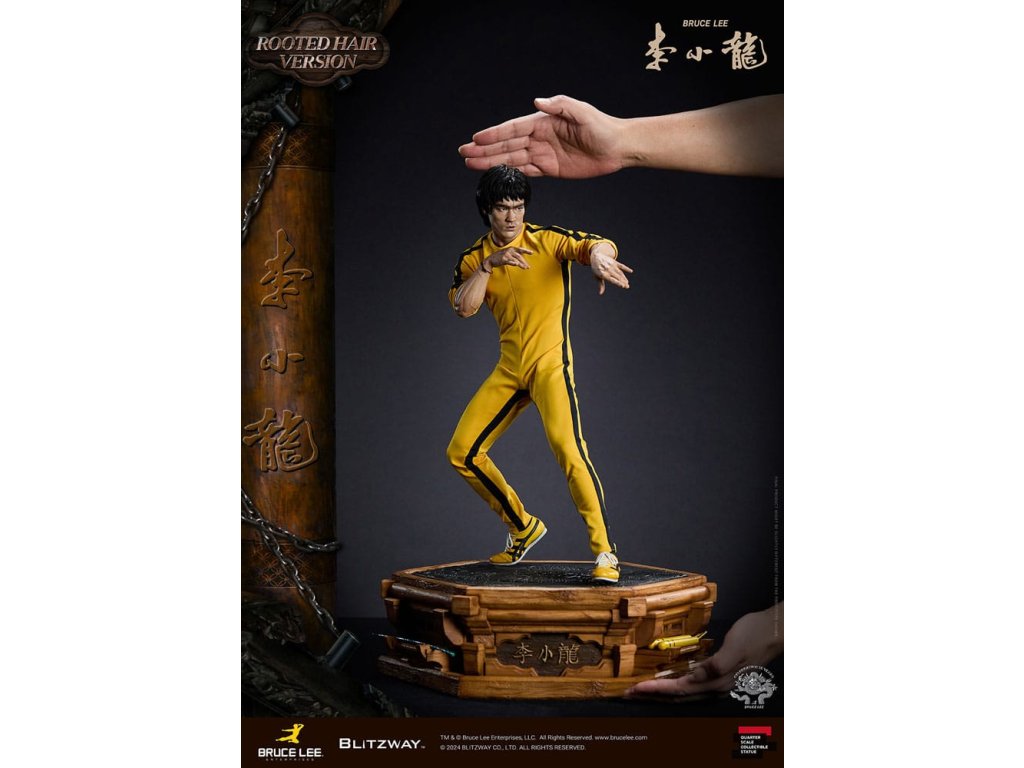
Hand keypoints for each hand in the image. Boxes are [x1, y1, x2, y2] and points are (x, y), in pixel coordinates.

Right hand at [459, 95, 624, 178]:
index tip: (475, 138)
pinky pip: (526, 172)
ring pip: (512, 159)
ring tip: (471, 164)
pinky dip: (510, 173)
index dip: (493, 134)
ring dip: (491, 162)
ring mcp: (543, 154)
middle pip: (506, 145)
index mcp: (543, 122)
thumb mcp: (582, 112)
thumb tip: (537, 101)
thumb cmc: (602, 127)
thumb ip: (559, 105)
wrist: (618, 148)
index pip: (512, 129)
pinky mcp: (550, 169)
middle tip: (463, 153)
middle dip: (484, 149)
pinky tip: (495, 174)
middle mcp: (539, 137)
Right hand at [485, 246, 531, 270]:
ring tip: (525, 268)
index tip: (532, 253)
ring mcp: (506, 254)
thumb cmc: (500, 257)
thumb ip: (514, 256)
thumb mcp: (508, 255)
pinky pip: (509, 261)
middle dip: (524, 262)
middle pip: (519, 256)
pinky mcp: (503, 259)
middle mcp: (509, 250)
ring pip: (516, 259)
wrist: (490, 260)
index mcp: (511, 248)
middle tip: (528, 267)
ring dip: (521, 264)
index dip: (526, 251)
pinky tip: (516, 264)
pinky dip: (513, 262)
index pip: (520, 249)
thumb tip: (521, 261)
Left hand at [589, 248, 631, 294]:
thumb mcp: (597, 277)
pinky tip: (631, 271)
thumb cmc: (596, 268)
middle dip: (623, 282)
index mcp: (603, 274)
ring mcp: (612, 265)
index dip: (618, 283)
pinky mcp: (614, 262)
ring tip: (627, 282)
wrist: (596, 256)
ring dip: (624, 278)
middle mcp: (608, 270)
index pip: (612, 280)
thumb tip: (600, 293)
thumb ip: (600, 285)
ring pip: (620, 272)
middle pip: (617, 277)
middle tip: (627, 286)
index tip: (623, 286)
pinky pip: (621, 265)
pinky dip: (626, 268)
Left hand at [625, 604, 782, 697]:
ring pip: (684, 693)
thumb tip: (695, 676)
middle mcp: (717, 687)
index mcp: (719, 682)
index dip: (658, 689)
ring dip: (662, 692)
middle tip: (630, 693)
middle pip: (679, 695)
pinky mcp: (720, 675)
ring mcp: (720, 683)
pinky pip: (692, 685)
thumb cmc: (756, 634)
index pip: (681, 689)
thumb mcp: (735, 646)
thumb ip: (717, 664)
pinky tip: (668, 680)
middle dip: (654, 695)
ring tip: (643, 690)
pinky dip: (675, 685)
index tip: (638, 687)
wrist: (776, 630)